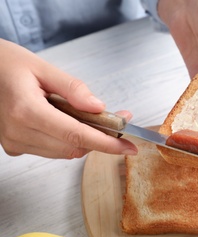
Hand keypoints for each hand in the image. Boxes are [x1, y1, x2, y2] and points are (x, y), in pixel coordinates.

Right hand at [0, 39, 136, 158]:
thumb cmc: (7, 64)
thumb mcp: (43, 67)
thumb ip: (74, 89)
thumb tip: (98, 107)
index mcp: (26, 110)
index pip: (76, 135)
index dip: (106, 143)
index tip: (128, 147)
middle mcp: (18, 132)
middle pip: (74, 148)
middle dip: (100, 138)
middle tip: (117, 121)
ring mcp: (14, 142)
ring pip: (65, 152)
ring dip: (85, 140)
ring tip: (89, 117)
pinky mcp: (15, 146)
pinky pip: (52, 150)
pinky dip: (68, 140)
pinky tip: (68, 122)